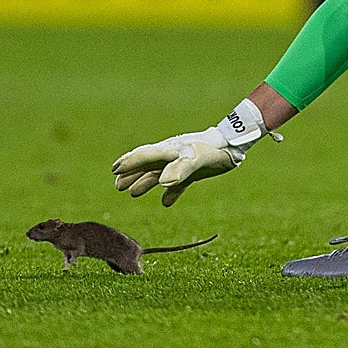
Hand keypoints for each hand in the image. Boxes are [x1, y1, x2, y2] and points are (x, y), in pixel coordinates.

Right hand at [112, 127, 244, 206]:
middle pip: (147, 165)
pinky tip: (166, 202)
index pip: (144, 156)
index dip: (129, 163)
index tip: (114, 169)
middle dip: (131, 174)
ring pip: (159, 174)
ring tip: (132, 192)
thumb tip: (162, 182)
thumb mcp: (196, 160)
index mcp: (169, 150)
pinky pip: (178, 183)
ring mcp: (182, 164)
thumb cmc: (213, 150)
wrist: (233, 145)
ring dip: (145, 182)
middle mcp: (172, 156)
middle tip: (117, 185)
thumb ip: (179, 170)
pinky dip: (171, 192)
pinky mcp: (194, 172)